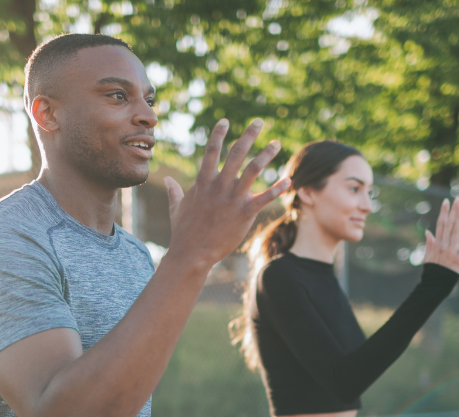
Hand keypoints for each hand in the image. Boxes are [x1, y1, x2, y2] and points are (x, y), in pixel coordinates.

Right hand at [162, 119, 290, 273]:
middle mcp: (219, 185)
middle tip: (259, 121)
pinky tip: (289, 180)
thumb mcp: (176, 208)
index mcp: (203, 182)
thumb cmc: (183, 232)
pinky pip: (265, 197)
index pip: (211, 150)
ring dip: (266, 154)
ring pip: (253, 169)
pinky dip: (278, 188)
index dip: (218, 134)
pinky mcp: (245, 213)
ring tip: (276, 143)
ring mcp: (232, 198)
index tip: (225, 120)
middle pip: (236, 153)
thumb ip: (175, 191)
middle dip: (249, 135)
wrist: (191, 253)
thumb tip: (168, 180)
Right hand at [424, 197, 458, 273]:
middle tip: (457, 199)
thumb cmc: (433, 271)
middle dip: (453, 211)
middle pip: (449, 225)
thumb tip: (428, 231)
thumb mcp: (427, 257)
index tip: (446, 201)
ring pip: (456, 231)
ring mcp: (452, 251)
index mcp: (437, 244)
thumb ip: (429, 243)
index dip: (443, 212)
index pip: (440, 224)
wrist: (436, 285)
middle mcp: (444, 245)